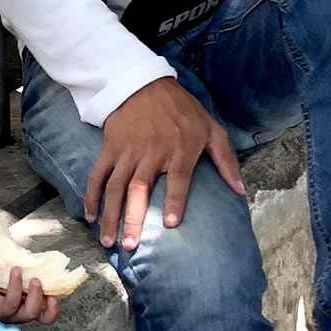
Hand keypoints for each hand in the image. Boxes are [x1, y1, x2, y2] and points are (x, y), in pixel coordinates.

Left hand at [0, 262, 60, 324]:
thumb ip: (32, 277)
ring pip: (10, 305)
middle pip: (29, 314)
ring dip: (15, 286)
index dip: (52, 311)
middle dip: (35, 298)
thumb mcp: (20, 279)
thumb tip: (46, 265)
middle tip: (36, 280)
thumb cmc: (2, 278)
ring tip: (16, 269)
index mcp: (27, 308)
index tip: (54, 296)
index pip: (45, 318)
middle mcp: (14, 314)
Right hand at [89, 77, 244, 250]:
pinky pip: (97, 175)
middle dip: (134, 219)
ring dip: (111, 215)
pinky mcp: (109, 149)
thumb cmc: (181, 110)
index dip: (174, 202)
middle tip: (130, 246)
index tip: (171, 224)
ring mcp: (127, 153)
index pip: (177, 180)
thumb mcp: (211, 129)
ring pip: (115, 188)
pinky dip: (91, 196)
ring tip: (110, 241)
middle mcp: (151, 155)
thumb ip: (226, 160)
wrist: (142, 84)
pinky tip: (90, 215)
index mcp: (179, 151)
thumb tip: (240, 191)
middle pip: (139, 191)